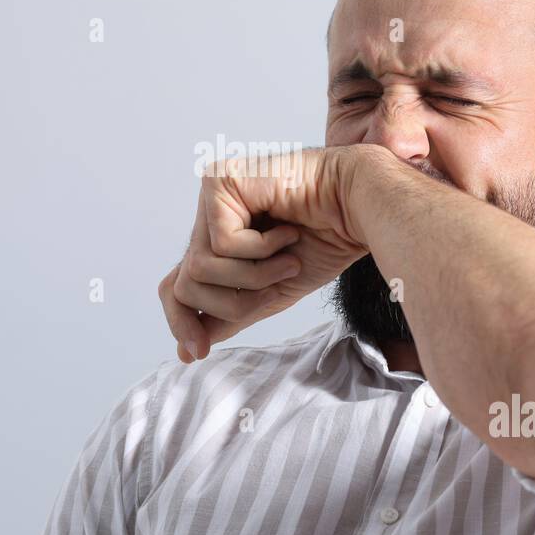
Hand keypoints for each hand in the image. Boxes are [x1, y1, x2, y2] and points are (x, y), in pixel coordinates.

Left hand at [158, 146, 371, 362]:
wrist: (359, 206)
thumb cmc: (324, 241)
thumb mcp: (270, 292)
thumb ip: (229, 314)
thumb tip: (187, 350)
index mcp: (217, 240)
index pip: (175, 287)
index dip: (180, 321)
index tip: (197, 353)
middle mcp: (207, 216)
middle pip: (186, 285)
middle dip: (235, 300)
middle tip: (278, 282)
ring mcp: (211, 196)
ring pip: (199, 268)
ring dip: (254, 275)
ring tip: (288, 256)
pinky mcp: (219, 181)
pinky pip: (222, 243)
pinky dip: (262, 249)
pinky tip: (287, 230)